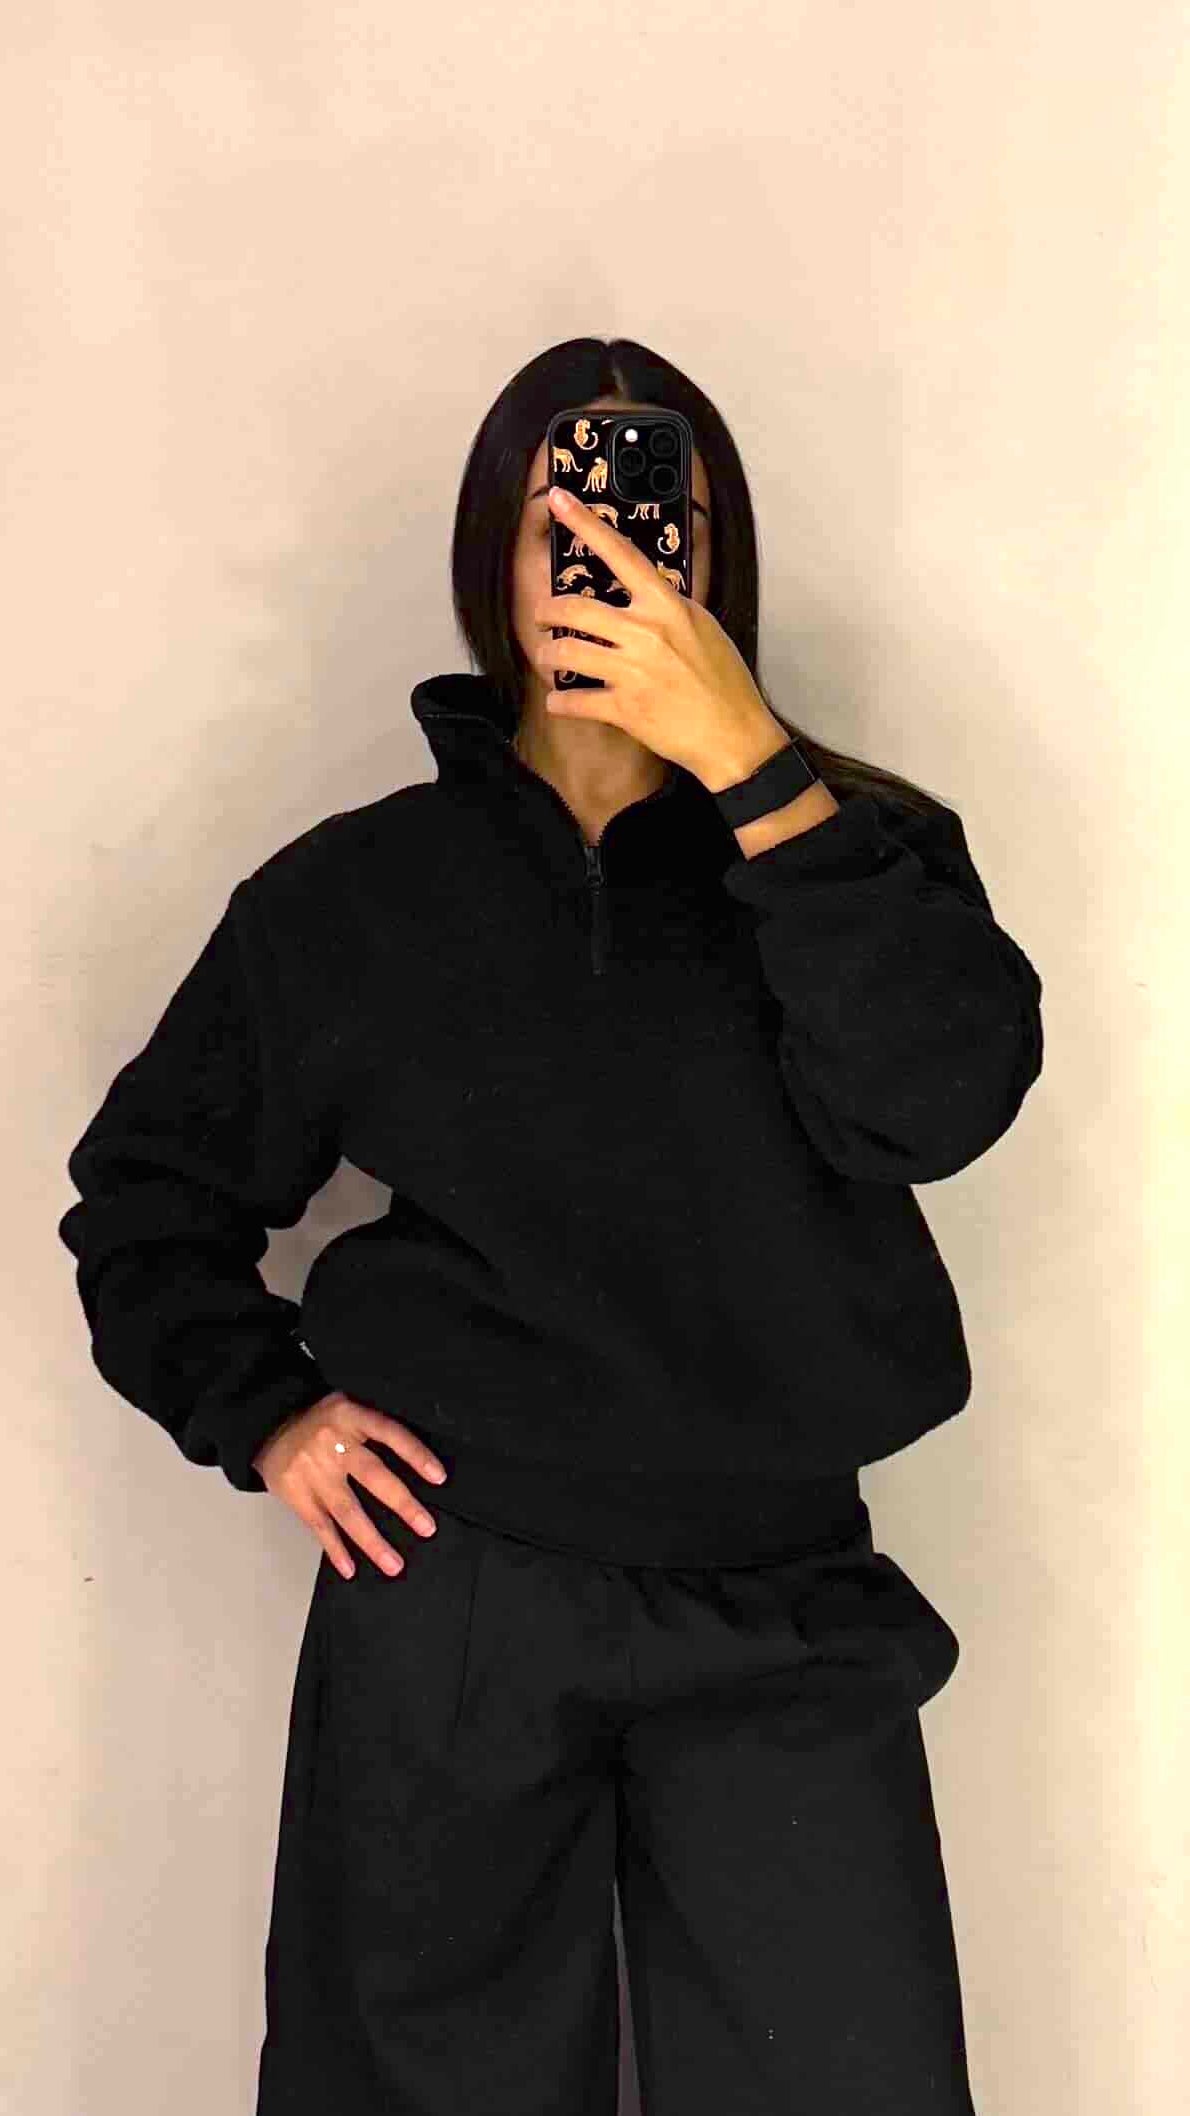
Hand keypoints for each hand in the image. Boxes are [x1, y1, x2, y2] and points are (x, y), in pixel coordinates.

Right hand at [252, 1391, 448, 1579]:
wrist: (268, 1424)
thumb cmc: (320, 1420)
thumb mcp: (347, 1407)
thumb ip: (372, 1427)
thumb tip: (416, 1456)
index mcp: (350, 1416)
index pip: (389, 1433)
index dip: (415, 1454)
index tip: (439, 1477)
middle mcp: (332, 1444)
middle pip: (373, 1476)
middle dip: (402, 1504)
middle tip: (427, 1529)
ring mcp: (313, 1472)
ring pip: (347, 1510)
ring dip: (372, 1541)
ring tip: (394, 1565)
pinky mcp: (295, 1494)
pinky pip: (319, 1526)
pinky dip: (335, 1549)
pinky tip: (350, 1569)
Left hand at [534, 484, 790, 788]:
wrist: (735, 735)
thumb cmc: (724, 682)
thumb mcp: (703, 628)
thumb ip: (668, 610)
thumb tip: (643, 596)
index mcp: (667, 605)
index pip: (620, 554)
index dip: (585, 524)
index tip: (558, 501)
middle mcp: (646, 632)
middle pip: (574, 609)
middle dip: (547, 613)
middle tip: (544, 619)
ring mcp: (633, 671)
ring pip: (565, 653)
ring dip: (547, 655)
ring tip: (548, 657)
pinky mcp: (624, 709)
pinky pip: (573, 701)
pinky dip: (559, 702)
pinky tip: (559, 702)